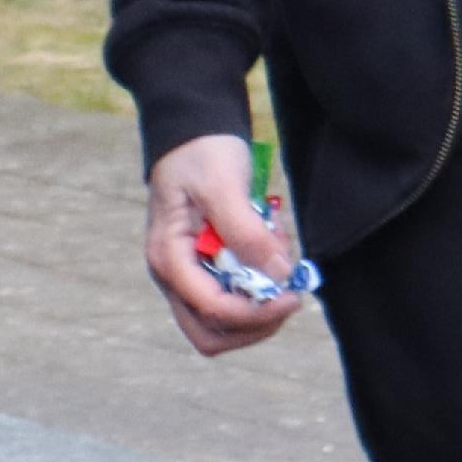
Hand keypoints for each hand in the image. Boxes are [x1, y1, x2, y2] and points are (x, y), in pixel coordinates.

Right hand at [145, 129, 305, 356]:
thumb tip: (278, 278)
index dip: (255, 312)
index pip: (211, 309)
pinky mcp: (205, 267)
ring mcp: (188, 274)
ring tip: (278, 256)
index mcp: (169, 257)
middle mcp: (173, 275)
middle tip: (289, 296)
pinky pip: (233, 294)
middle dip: (255, 323)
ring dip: (259, 303)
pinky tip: (271, 248)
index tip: (292, 297)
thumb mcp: (224, 187)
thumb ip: (247, 234)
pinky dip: (257, 284)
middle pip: (212, 332)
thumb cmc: (202, 152)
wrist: (194, 129)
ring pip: (224, 320)